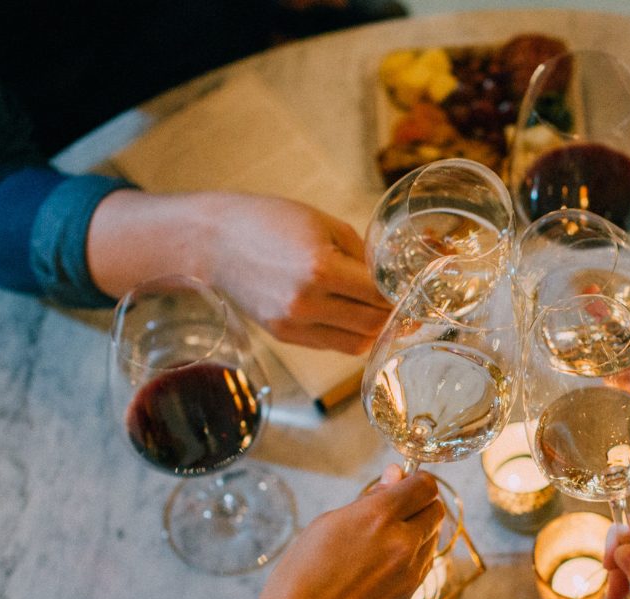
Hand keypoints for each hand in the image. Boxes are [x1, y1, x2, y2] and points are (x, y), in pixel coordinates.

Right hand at [88, 190, 391, 353]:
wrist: (213, 241)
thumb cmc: (268, 221)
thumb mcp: (322, 223)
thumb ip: (360, 252)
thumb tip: (391, 276)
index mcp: (321, 268)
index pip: (380, 293)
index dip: (402, 293)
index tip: (416, 289)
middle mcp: (307, 302)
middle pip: (372, 322)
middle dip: (394, 314)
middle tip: (407, 304)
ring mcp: (293, 323)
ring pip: (357, 342)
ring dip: (375, 329)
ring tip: (384, 314)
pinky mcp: (284, 335)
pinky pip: (332, 345)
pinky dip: (350, 335)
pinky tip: (354, 318)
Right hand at [229, 466, 443, 598]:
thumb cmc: (301, 576)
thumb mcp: (327, 524)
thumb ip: (369, 499)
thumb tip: (394, 477)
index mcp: (379, 517)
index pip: (425, 485)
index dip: (416, 479)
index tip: (405, 482)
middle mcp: (402, 543)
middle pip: (436, 510)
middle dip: (420, 504)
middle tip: (395, 508)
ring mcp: (409, 572)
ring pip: (432, 537)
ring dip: (417, 530)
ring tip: (382, 539)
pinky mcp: (408, 595)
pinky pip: (424, 564)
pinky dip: (413, 556)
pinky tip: (384, 562)